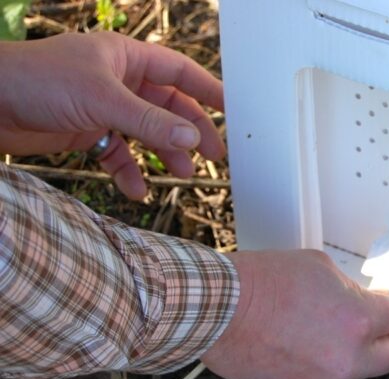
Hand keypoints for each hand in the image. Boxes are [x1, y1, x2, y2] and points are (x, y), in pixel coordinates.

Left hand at [0, 32, 224, 199]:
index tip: (231, 110)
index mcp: (125, 58)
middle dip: (190, 131)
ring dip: (164, 154)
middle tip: (213, 155)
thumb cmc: (35, 80)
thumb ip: (150, 122)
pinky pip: (119, 153)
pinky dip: (129, 171)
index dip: (207, 89)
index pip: (179, 70)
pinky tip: (135, 189)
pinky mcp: (86, 131)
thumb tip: (192, 139)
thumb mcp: (102, 99)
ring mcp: (103, 107)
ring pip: (147, 133)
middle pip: (168, 106)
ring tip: (180, 174)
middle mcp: (117, 80)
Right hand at [201, 250, 388, 378]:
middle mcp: (347, 359)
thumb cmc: (261, 283)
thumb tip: (366, 302)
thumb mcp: (320, 268)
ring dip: (353, 354)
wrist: (216, 311)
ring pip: (358, 372)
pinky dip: (324, 368)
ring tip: (325, 332)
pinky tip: (303, 348)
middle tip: (378, 324)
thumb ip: (353, 290)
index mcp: (358, 321)